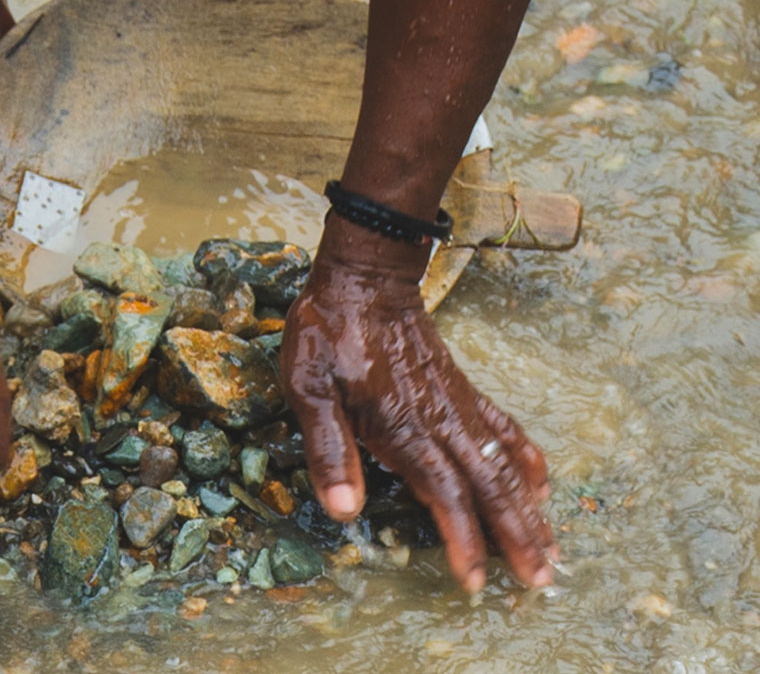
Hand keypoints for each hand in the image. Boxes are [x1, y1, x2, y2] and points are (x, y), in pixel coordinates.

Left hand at [280, 215, 553, 591]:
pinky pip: (504, 427)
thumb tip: (344, 511)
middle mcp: (440, 421)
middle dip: (517, 537)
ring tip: (552, 548)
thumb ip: (329, 450)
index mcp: (404, 429)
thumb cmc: (329, 334)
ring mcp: (457, 404)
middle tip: (543, 581)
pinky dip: (525, 458)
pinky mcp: (461, 388)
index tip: (475, 582)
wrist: (364, 278)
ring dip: (529, 509)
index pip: (445, 496)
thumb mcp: (309, 389)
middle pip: (490, 487)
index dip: (463, 540)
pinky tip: (541, 483)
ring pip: (504, 463)